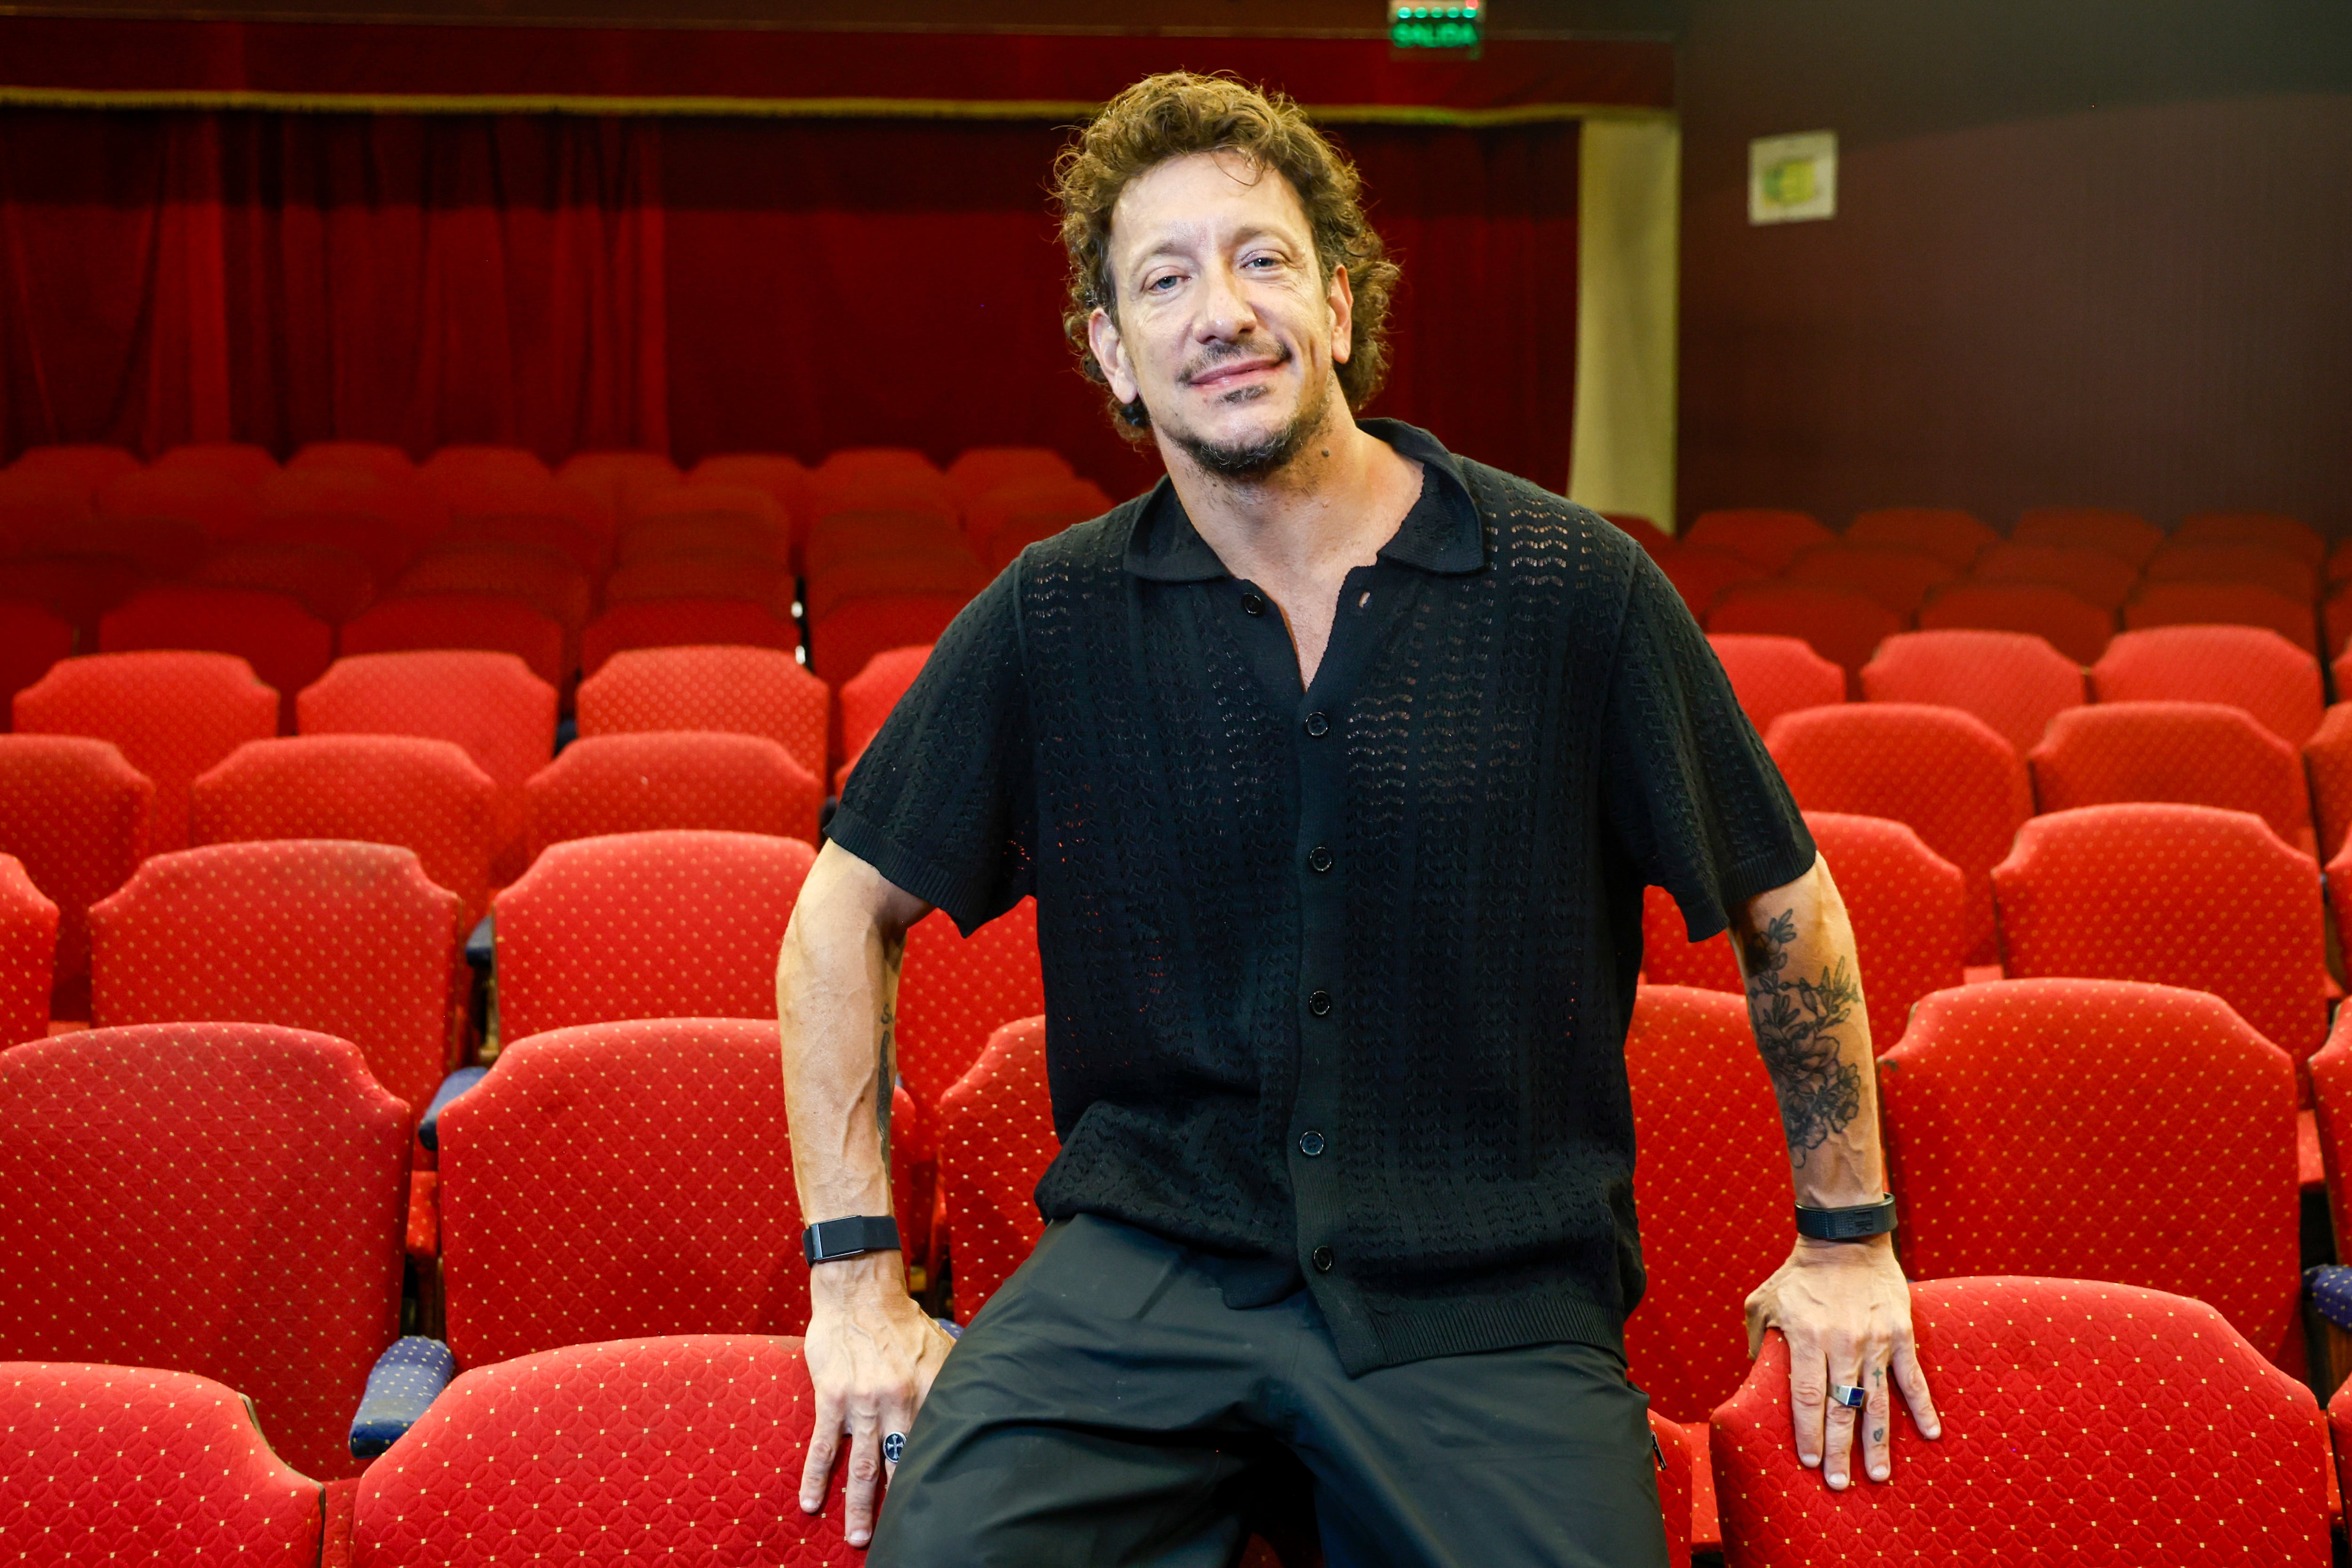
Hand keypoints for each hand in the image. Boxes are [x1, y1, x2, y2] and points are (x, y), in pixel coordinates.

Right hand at [798, 1252, 958, 1545]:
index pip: (936, 1443)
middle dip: (898, 1505)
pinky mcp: (832, 1397)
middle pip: (899, 1464)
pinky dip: (815, 1477)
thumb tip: (976, 1410)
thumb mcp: (941, 1349)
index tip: (940, 1508)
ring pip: (860, 1465)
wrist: (860, 1292)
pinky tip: (810, 1503)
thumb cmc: (903, 1323)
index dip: (936, 1477)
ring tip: (858, 1539)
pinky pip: (822, 1446)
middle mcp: (899, 1400)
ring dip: (858, 1506)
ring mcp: (863, 1401)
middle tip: (898, 1538)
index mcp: (930, 1389)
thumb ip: (954, 1383)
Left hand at [1744, 1235, 1940, 1489]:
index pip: (1806, 1396)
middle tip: (1839, 1484)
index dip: (1808, 1432)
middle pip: (1839, 1407)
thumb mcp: (1763, 1303)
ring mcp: (1874, 1340)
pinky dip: (1922, 1407)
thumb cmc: (1798, 1275)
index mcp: (1805, 1337)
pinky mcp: (1900, 1333)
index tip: (1809, 1462)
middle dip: (1838, 1449)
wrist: (1843, 1239)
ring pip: (1876, 1401)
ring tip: (1877, 1475)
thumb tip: (1755, 1382)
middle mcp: (1841, 1343)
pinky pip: (1912, 1377)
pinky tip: (1931, 1434)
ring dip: (1877, 1441)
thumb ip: (1759, 1343)